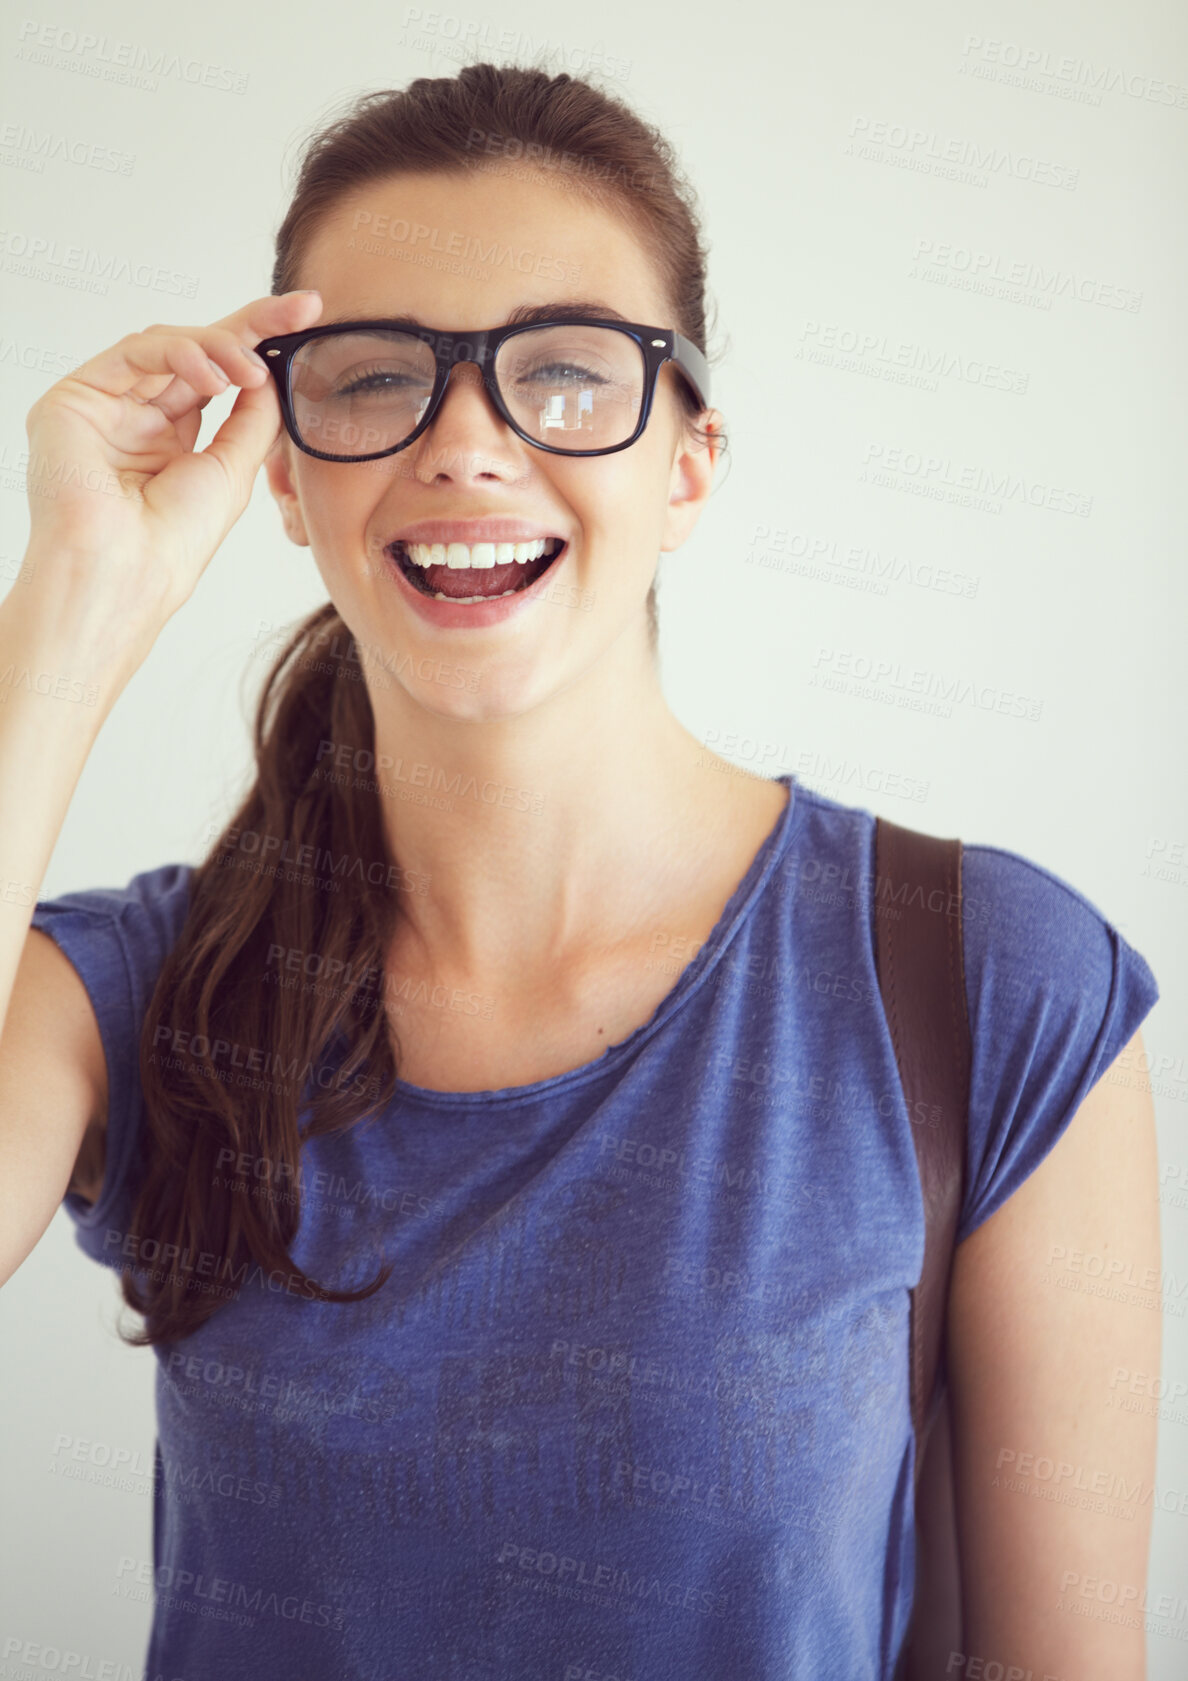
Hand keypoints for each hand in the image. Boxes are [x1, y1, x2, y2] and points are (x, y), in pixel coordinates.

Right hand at [20, 290, 322, 663]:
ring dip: (219, 347)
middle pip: (196, 354)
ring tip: (250, 370)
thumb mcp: (233, 469)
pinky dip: (181, 352)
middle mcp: (137, 420)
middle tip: (298, 308)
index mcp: (172, 443)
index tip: (306, 320)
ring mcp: (106, 407)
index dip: (260, 348)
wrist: (125, 569)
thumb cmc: (173, 540)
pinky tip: (215, 374)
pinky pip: (135, 352)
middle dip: (251, 326)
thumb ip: (252, 417)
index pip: (218, 381)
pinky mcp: (77, 397)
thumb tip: (271, 372)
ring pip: (168, 347)